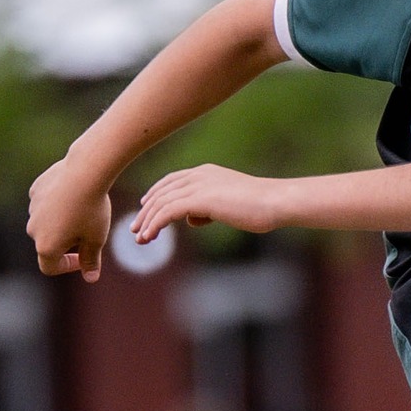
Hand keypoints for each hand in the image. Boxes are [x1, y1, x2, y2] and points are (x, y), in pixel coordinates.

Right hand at [28, 157, 112, 279]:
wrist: (85, 172)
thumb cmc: (92, 209)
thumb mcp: (96, 238)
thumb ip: (91, 260)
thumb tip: (91, 278)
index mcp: (46, 246)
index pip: (50, 267)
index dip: (68, 266)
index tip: (84, 258)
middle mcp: (33, 229)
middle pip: (48, 243)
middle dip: (67, 242)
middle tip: (89, 230)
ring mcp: (32, 209)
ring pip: (47, 222)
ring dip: (62, 222)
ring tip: (84, 210)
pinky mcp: (35, 191)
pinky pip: (46, 204)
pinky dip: (58, 204)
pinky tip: (75, 194)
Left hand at [132, 164, 286, 239]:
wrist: (274, 202)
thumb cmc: (260, 206)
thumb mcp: (229, 205)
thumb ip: (208, 209)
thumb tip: (192, 219)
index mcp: (206, 172)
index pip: (172, 181)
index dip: (155, 194)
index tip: (145, 209)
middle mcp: (198, 175)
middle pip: (162, 191)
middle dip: (146, 211)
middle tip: (136, 229)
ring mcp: (199, 185)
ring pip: (161, 202)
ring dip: (147, 221)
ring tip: (140, 238)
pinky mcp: (200, 200)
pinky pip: (168, 212)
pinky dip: (155, 224)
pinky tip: (149, 235)